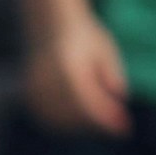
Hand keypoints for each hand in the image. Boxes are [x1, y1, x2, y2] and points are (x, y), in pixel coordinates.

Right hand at [25, 19, 129, 135]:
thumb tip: (121, 99)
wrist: (51, 26)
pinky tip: (87, 122)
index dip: (107, 119)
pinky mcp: (29, 97)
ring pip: (62, 121)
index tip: (126, 128)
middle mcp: (45, 80)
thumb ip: (112, 74)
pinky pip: (50, 119)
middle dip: (100, 124)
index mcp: (66, 66)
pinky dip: (69, 125)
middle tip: (122, 127)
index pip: (87, 102)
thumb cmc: (86, 39)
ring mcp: (34, 89)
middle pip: (75, 114)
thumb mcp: (106, 51)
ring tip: (108, 122)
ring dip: (86, 127)